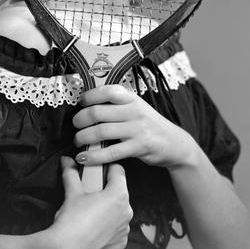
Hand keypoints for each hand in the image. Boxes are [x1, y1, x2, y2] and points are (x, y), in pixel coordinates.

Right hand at [51, 157, 132, 248]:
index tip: (98, 170)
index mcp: (118, 195)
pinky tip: (92, 225)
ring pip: (118, 210)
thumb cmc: (71, 224)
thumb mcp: (72, 192)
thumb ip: (71, 173)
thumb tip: (67, 162)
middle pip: (118, 191)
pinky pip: (116, 227)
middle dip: (104, 189)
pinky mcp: (120, 242)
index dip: (106, 168)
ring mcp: (124, 228)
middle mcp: (126, 211)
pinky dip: (107, 225)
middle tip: (89, 191)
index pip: (118, 170)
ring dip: (107, 208)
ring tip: (89, 211)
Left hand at [73, 85, 197, 168]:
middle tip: (75, 125)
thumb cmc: (149, 124)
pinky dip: (93, 156)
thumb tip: (89, 104)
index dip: (90, 96)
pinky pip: (110, 152)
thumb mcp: (137, 108)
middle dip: (80, 119)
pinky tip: (84, 158)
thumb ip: (117, 105)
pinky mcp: (138, 147)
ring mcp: (136, 129)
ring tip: (77, 141)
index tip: (81, 102)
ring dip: (83, 137)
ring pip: (101, 131)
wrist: (174, 143)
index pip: (107, 91)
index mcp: (131, 98)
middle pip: (98, 112)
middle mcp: (134, 111)